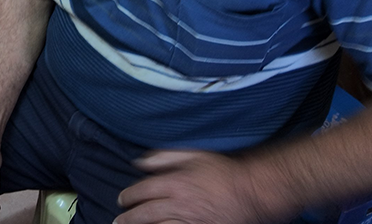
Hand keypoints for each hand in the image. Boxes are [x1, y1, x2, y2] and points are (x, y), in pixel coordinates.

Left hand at [116, 150, 285, 223]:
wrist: (253, 192)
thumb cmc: (224, 172)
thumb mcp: (195, 155)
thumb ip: (165, 157)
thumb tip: (140, 162)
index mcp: (176, 183)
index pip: (143, 191)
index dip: (129, 196)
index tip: (122, 199)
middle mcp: (179, 204)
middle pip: (146, 214)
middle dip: (128, 218)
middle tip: (118, 221)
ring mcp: (190, 221)